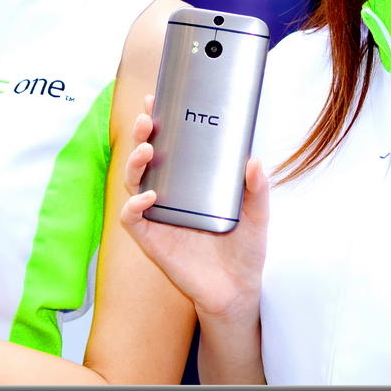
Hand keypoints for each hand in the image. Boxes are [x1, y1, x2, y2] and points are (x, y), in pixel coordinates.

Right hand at [119, 95, 268, 323]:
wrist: (237, 291)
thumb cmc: (244, 250)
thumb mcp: (258, 215)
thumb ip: (257, 190)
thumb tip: (254, 160)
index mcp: (191, 183)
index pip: (170, 146)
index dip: (160, 122)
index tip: (157, 99)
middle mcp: (170, 195)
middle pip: (146, 157)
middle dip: (141, 133)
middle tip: (148, 117)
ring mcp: (158, 216)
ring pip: (133, 183)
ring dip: (136, 163)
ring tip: (147, 149)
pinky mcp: (152, 240)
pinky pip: (133, 219)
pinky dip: (135, 206)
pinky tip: (148, 198)